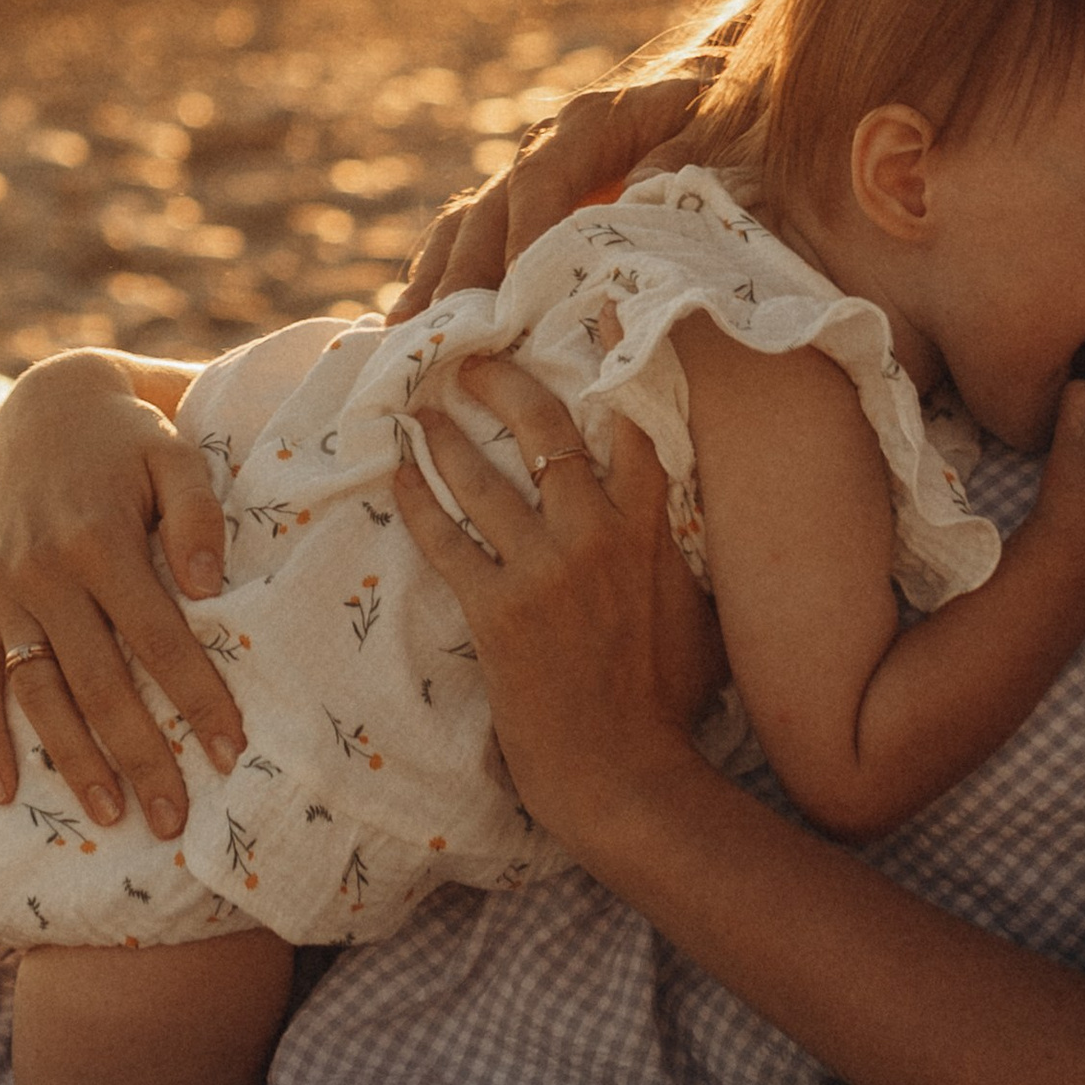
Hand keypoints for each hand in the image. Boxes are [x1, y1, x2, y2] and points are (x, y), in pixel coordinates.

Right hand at [0, 351, 240, 836]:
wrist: (46, 409)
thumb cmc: (133, 439)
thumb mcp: (176, 452)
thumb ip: (198, 513)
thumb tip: (211, 587)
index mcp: (98, 538)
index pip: (158, 637)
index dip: (195, 697)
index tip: (231, 751)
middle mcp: (42, 571)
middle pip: (98, 682)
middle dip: (140, 755)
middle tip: (175, 821)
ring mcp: (0, 591)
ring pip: (37, 693)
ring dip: (71, 760)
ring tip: (111, 816)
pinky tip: (9, 791)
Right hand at [390, 73, 708, 316]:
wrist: (730, 91)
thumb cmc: (735, 117)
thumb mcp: (725, 126)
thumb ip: (686, 156)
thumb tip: (633, 198)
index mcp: (593, 122)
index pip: (542, 177)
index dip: (526, 231)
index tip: (519, 289)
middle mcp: (547, 146)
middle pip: (489, 209)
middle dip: (463, 274)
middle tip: (443, 334)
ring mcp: (530, 177)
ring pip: (467, 226)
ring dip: (435, 281)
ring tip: (404, 337)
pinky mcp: (529, 209)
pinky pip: (472, 240)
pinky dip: (441, 279)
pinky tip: (414, 326)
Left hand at [393, 354, 724, 845]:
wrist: (625, 776)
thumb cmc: (666, 706)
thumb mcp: (691, 615)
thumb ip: (674, 556)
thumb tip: (667, 519)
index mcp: (651, 530)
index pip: (637, 424)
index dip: (620, 357)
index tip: (599, 308)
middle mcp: (598, 536)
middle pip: (546, 430)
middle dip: (502, 383)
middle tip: (468, 358)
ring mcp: (544, 570)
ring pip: (483, 475)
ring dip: (442, 435)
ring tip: (416, 407)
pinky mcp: (496, 611)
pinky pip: (444, 538)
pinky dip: (416, 500)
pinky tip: (394, 475)